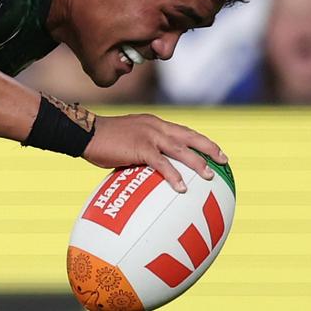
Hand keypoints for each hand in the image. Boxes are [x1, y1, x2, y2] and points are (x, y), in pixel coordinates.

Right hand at [82, 114, 227, 192]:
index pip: (182, 131)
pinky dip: (174, 175)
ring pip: (180, 149)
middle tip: (224, 160)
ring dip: (197, 163)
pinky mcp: (140, 147)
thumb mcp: (128, 140)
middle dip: (209, 147)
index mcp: (153, 123)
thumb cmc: (103, 140)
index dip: (200, 140)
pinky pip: (162, 163)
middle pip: (189, 136)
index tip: (214, 150)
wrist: (86, 133)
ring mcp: (148, 135)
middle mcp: (155, 126)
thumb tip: (151, 170)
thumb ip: (142, 150)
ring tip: (209, 177)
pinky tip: (182, 188)